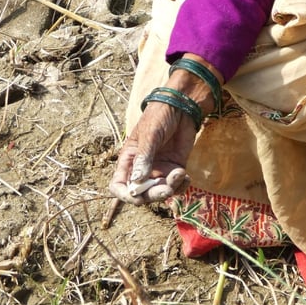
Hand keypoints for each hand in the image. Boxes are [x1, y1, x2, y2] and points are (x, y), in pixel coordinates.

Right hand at [109, 54, 221, 204]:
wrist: (183, 107)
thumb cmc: (160, 116)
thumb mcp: (150, 134)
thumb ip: (144, 157)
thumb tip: (137, 181)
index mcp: (129, 160)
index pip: (119, 185)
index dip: (125, 195)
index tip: (137, 197)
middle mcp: (142, 169)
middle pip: (142, 193)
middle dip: (153, 194)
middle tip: (166, 189)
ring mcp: (159, 170)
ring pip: (160, 192)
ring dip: (170, 189)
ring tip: (180, 174)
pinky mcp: (175, 169)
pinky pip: (176, 186)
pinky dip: (181, 186)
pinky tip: (186, 176)